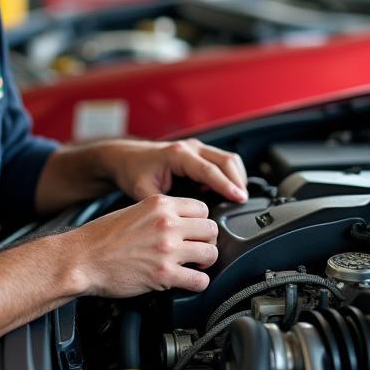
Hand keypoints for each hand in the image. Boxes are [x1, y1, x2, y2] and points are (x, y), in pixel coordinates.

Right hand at [67, 194, 219, 295]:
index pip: (203, 208)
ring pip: (211, 253)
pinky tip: (188, 281)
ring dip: (205, 263)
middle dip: (206, 241)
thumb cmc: (101, 237)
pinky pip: (200, 280)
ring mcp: (167, 249)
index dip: (200, 222)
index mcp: (160, 205)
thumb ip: (159, 213)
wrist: (82, 259)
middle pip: (211, 230)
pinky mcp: (164, 275)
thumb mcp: (133, 211)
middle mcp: (167, 224)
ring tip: (194, 266)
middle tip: (197, 250)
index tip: (195, 232)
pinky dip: (198, 283)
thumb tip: (180, 221)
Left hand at [102, 138, 247, 203]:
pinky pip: (222, 161)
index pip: (209, 170)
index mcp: (178, 154)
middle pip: (226, 160)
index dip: (226, 185)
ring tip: (239, 198)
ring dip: (237, 177)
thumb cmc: (133, 170)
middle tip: (244, 202)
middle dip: (238, 180)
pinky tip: (228, 191)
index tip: (239, 198)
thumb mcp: (141, 190)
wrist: (125, 157)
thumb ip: (162, 205)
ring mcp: (196, 148)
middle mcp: (190, 147)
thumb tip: (180, 221)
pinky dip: (230, 174)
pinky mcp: (199, 153)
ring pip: (228, 158)